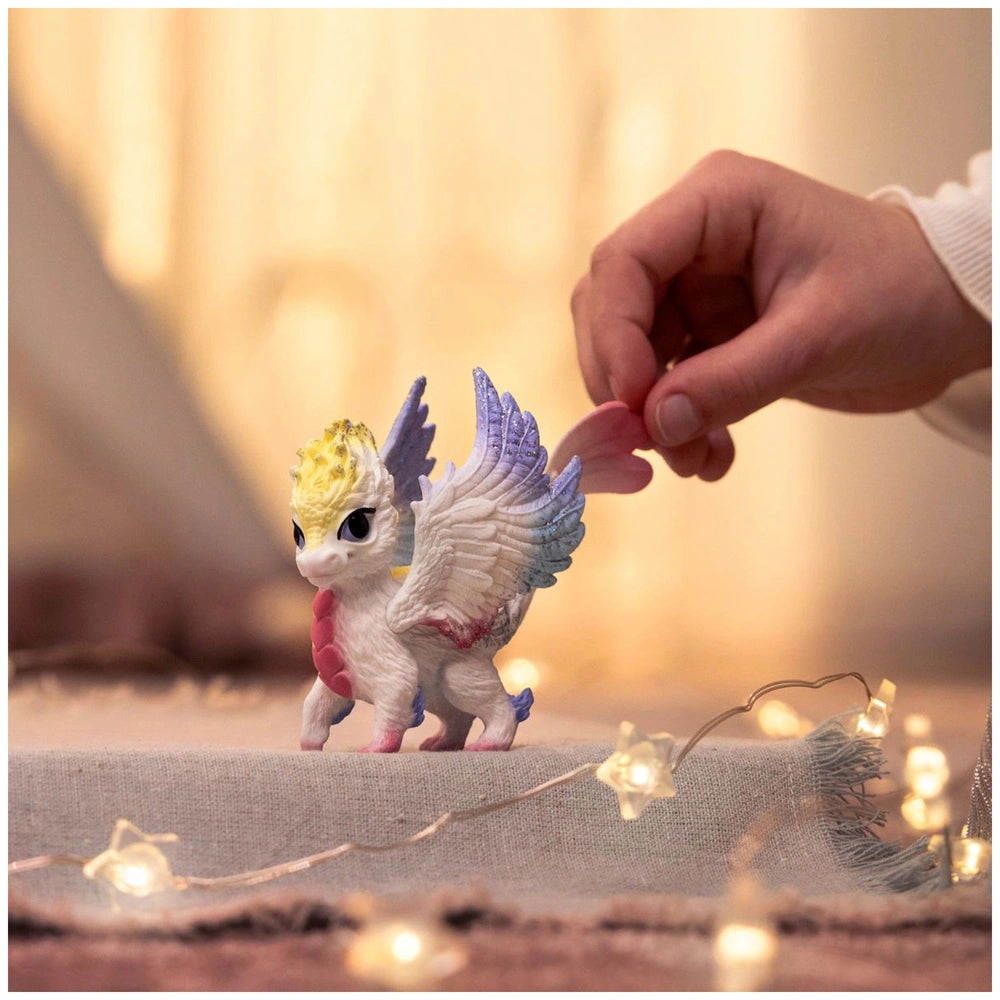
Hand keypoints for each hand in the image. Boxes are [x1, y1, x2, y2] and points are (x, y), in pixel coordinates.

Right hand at [572, 150, 990, 480]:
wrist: (947, 316)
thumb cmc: (903, 292)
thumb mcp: (820, 335)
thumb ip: (734, 379)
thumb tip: (654, 424)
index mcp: (718, 204)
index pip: (624, 261)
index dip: (614, 333)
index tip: (633, 401)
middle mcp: (695, 244)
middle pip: (611, 311)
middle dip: (623, 382)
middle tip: (646, 442)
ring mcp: (699, 292)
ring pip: (634, 358)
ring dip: (652, 417)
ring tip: (693, 462)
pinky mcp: (712, 338)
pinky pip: (669, 387)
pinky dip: (681, 427)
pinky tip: (712, 459)